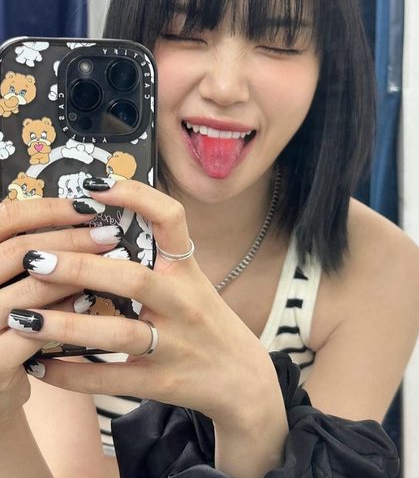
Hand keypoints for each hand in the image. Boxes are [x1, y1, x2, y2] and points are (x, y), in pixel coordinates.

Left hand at [7, 180, 279, 427]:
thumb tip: (99, 224)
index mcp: (187, 270)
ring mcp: (174, 345)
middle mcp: (184, 303)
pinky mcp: (162, 383)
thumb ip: (156, 257)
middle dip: (81, 268)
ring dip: (66, 326)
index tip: (95, 187)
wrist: (243, 377)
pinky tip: (39, 365)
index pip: (171, 219)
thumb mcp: (192, 281)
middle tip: (35, 258)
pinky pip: (111, 380)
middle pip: (134, 279)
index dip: (136, 197)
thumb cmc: (206, 320)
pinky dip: (71, 374)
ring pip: (119, 333)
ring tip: (23, 317)